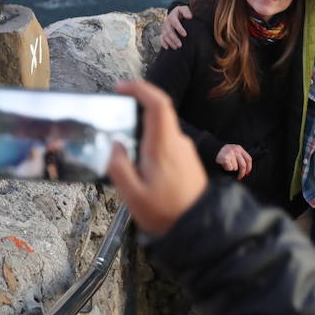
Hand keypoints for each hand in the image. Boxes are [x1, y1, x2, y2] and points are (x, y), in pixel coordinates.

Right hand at [108, 79, 206, 235]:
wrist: (199, 227)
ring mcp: (184, 150)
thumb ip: (119, 167)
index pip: (158, 104)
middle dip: (136, 109)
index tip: (121, 87)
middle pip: (159, 113)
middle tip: (115, 116)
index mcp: (163, 145)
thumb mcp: (133, 195)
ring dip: (142, 130)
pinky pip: (166, 142)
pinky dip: (151, 142)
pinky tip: (139, 162)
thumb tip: (114, 145)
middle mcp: (177, 142)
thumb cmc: (166, 212)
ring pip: (161, 129)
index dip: (140, 89)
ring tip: (123, 146)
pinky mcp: (187, 160)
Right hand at [160, 5, 192, 49]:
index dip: (179, 28)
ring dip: (170, 42)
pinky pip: (161, 38)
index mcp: (172, 16)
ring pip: (165, 36)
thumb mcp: (184, 9)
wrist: (176, 14)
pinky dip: (163, 43)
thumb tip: (189, 17)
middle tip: (180, 45)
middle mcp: (167, 22)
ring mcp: (164, 28)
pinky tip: (167, 48)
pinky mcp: (163, 32)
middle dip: (174, 38)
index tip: (185, 34)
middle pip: (169, 31)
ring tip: (176, 47)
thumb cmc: (182, 12)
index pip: (174, 22)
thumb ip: (186, 11)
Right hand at [215, 143, 252, 179]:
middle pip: (243, 165)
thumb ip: (239, 157)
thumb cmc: (223, 152)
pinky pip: (229, 168)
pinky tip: (224, 164)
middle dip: (242, 173)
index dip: (249, 167)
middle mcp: (236, 150)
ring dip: (231, 169)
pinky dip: (226, 168)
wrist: (211, 149)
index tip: (247, 172)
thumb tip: (245, 169)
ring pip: (235, 167)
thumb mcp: (233, 151)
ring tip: (227, 164)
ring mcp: (230, 153)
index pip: (248, 158)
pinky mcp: (225, 158)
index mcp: (239, 148)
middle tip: (240, 176)